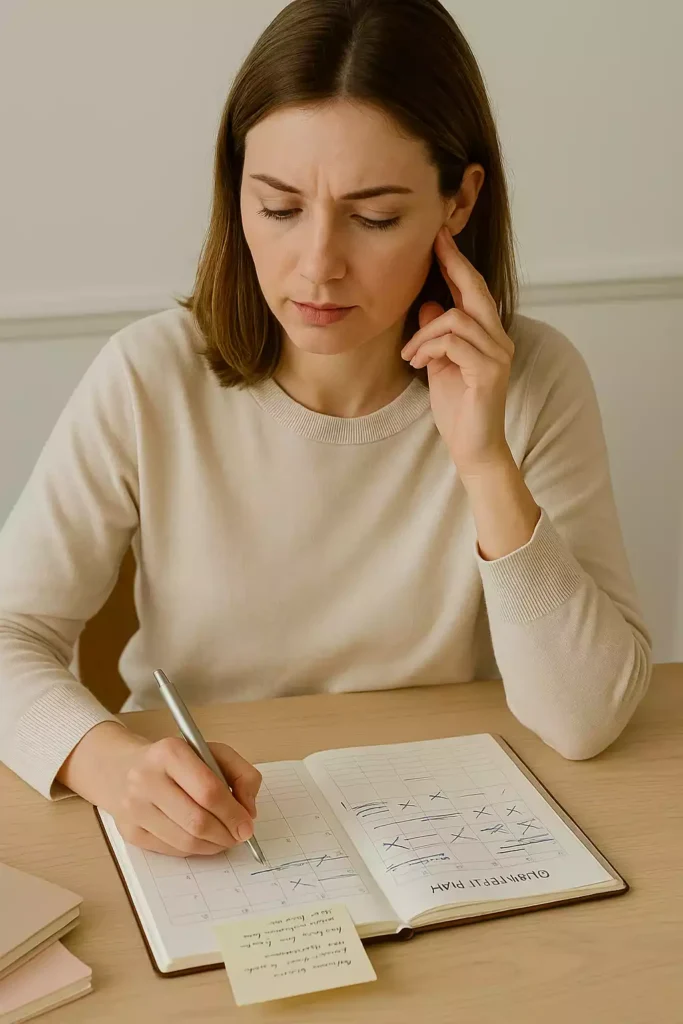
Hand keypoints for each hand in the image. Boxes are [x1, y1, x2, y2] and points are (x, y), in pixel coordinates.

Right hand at [58, 721, 261, 856]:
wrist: (120, 768)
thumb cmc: (173, 761)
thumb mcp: (211, 752)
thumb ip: (241, 773)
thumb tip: (248, 810)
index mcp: (170, 753)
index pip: (209, 791)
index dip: (233, 813)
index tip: (247, 824)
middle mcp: (146, 779)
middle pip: (197, 821)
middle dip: (226, 834)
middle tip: (239, 836)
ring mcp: (134, 808)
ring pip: (185, 842)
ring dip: (213, 846)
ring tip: (224, 839)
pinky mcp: (129, 832)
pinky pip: (171, 850)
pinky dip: (194, 850)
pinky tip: (202, 839)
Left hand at [401, 225, 514, 476]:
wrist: (472, 448)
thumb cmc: (457, 409)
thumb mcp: (439, 364)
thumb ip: (437, 335)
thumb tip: (427, 304)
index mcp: (489, 336)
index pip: (475, 291)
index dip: (457, 263)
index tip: (440, 238)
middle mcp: (499, 340)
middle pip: (476, 291)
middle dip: (452, 265)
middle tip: (434, 244)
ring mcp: (497, 355)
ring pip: (456, 318)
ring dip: (424, 333)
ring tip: (411, 354)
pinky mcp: (489, 372)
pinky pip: (453, 342)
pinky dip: (429, 347)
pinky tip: (418, 362)